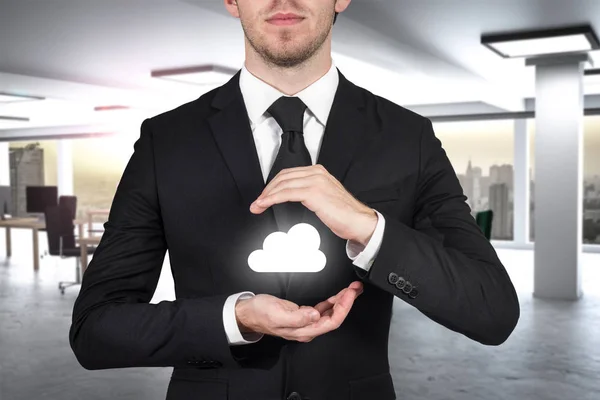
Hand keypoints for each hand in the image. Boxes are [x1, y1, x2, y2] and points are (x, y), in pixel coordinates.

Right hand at [235, 281, 363, 341]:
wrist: (249, 313)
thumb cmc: (260, 313)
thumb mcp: (277, 313)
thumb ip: (297, 317)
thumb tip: (315, 315)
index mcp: (304, 331)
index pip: (331, 322)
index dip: (343, 308)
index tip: (349, 294)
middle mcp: (308, 329)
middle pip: (335, 318)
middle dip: (347, 302)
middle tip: (355, 288)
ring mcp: (307, 322)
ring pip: (331, 313)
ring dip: (342, 301)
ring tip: (352, 289)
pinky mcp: (304, 315)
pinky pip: (324, 309)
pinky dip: (333, 300)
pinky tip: (338, 295)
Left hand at [250, 165, 377, 245]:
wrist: (359, 221)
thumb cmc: (344, 214)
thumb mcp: (324, 197)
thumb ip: (309, 193)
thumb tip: (292, 197)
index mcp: (318, 172)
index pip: (288, 174)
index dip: (273, 185)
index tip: (264, 196)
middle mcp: (316, 173)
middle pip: (283, 177)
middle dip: (267, 190)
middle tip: (257, 202)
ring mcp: (315, 181)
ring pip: (282, 185)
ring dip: (266, 196)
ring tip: (258, 206)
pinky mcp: (313, 193)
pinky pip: (286, 194)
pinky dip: (272, 199)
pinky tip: (265, 205)